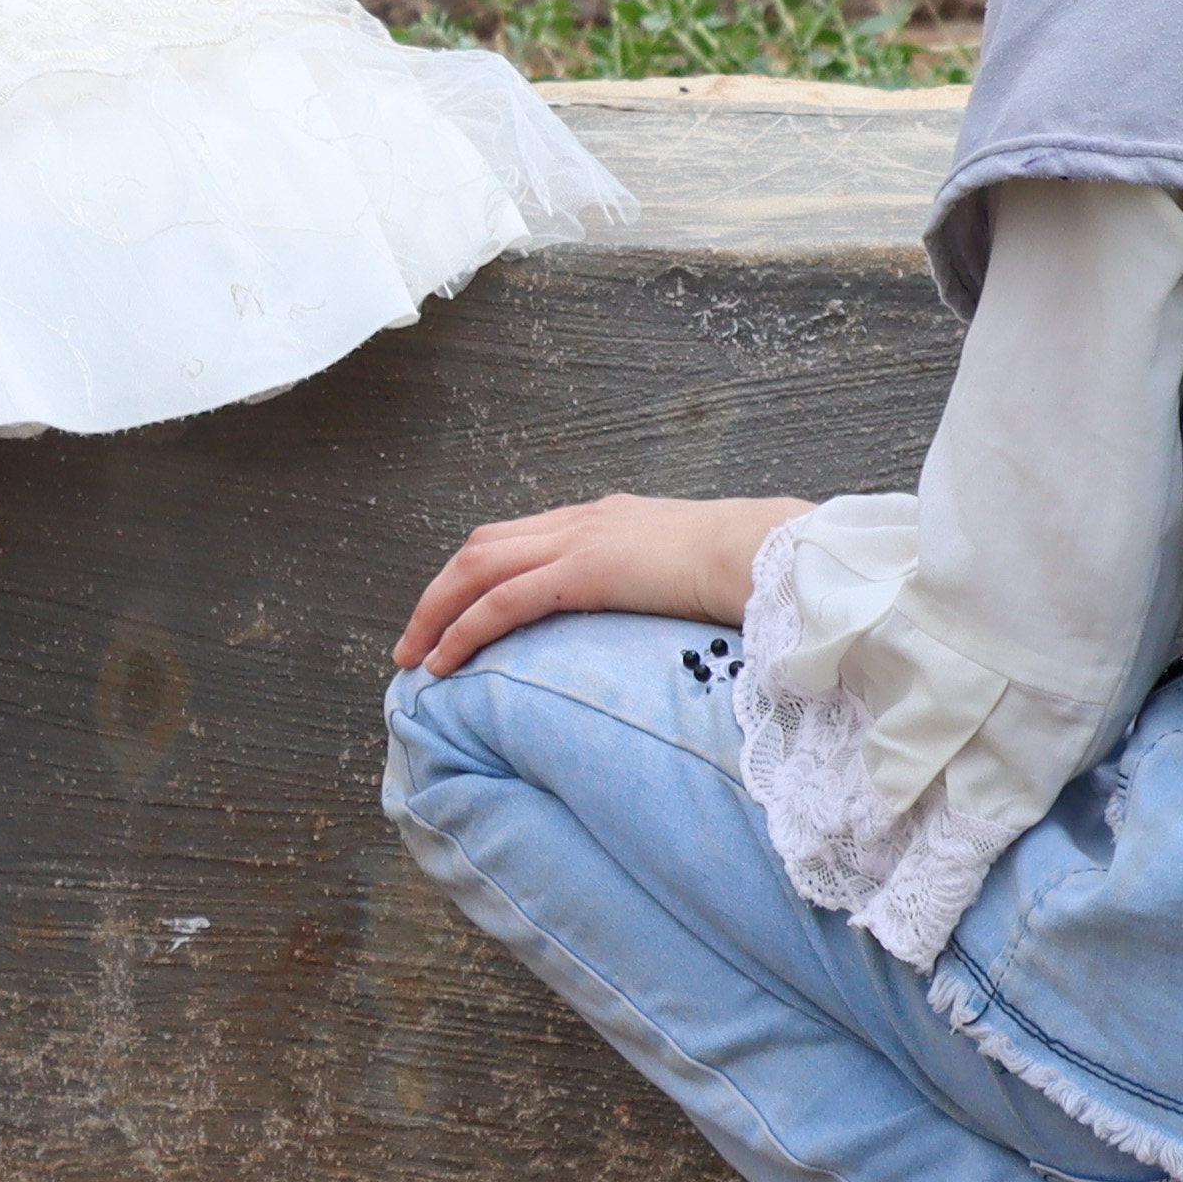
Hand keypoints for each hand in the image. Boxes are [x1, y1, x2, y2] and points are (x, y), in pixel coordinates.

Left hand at [398, 492, 800, 675]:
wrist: (769, 555)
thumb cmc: (749, 570)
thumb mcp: (692, 572)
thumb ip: (663, 584)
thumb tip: (664, 615)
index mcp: (607, 519)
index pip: (520, 538)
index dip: (477, 576)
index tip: (455, 615)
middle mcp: (583, 521)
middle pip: (482, 548)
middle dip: (439, 594)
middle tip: (415, 642)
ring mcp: (580, 541)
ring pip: (477, 570)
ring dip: (436, 614)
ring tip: (413, 659)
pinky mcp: (582, 572)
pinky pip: (501, 603)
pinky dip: (463, 631)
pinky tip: (444, 662)